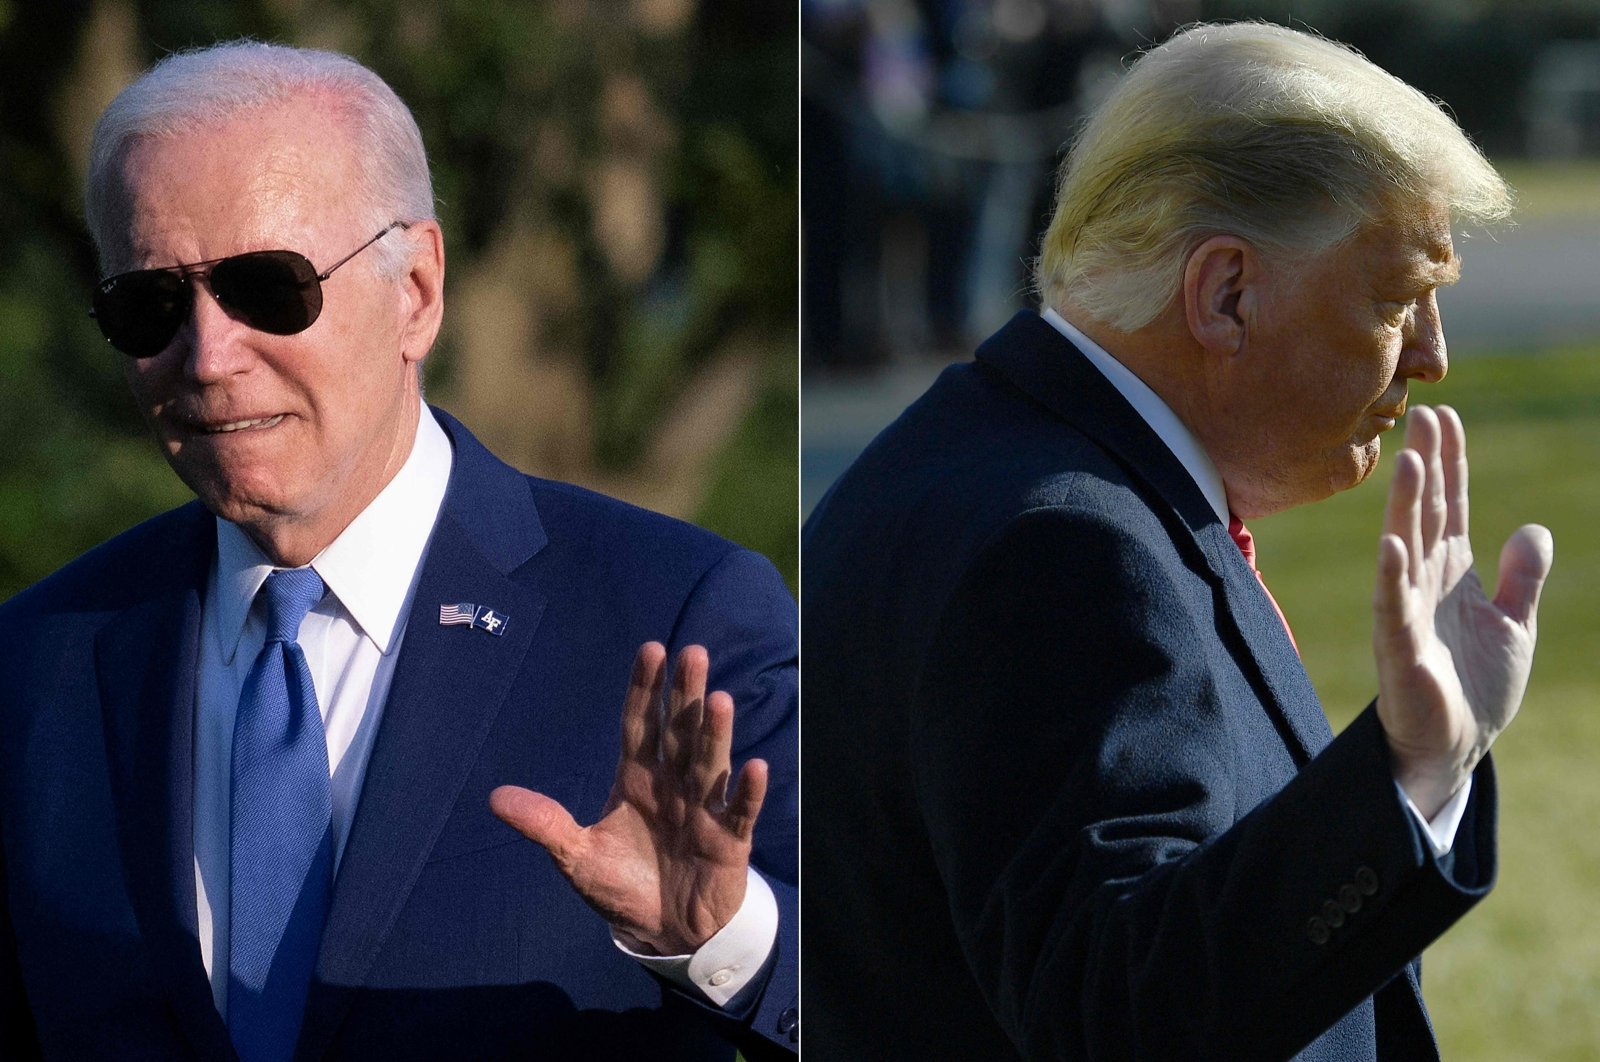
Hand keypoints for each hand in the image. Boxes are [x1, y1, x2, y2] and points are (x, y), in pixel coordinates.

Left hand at [490, 642, 767, 954]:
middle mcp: (673, 784)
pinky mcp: (729, 840)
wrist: (666, 931)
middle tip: (692, 653)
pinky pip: (739, 812)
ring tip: (719, 699)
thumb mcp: (577, 857)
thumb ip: (545, 824)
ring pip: (710, 763)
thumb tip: (494, 797)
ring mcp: (703, 808)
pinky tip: (755, 768)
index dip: (645, 690)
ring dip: (716, 733)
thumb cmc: (624, 885)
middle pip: (679, 732)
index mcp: (637, 779)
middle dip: (685, 695)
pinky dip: (746, 792)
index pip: (640, 725)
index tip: (651, 650)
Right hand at [1372, 405, 1552, 817]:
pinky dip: (1392, 573)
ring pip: (1406, 547)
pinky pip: (1394, 604)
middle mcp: (1424, 582)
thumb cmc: (1477, 686)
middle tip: (1423, 416)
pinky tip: (1392, 542)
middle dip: (1426, 466)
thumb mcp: (1514, 624)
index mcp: (1451, 572)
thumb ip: (1522, 578)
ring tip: (1411, 463)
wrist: (1457, 746)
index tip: (1445, 417)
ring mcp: (1408, 610)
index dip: (1450, 463)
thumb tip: (1532, 528)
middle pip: (1426, 513)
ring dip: (1406, 505)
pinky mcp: (1401, 646)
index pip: (1451, 506)